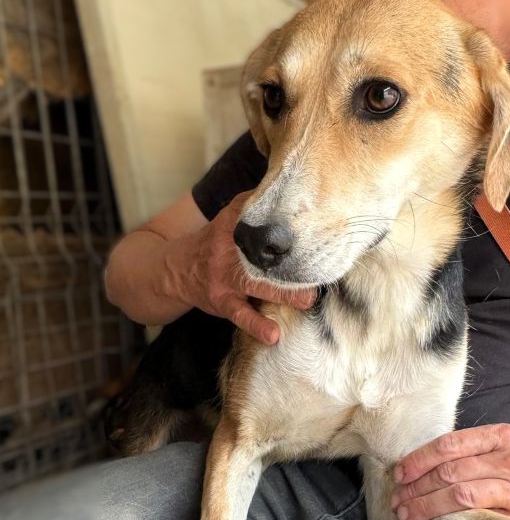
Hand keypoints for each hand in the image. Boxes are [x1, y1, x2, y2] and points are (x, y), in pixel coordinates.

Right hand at [162, 191, 314, 343]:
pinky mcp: (221, 298)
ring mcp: (225, 274)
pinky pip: (240, 313)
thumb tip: (294, 184)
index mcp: (237, 222)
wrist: (177, 268)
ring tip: (307, 300)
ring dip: (284, 293)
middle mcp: (230, 246)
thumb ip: (259, 202)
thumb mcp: (233, 216)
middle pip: (266, 254)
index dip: (290, 219)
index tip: (321, 219)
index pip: (265, 216)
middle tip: (320, 269)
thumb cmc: (217, 241)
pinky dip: (256, 325)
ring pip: (257, 284)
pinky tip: (273, 335)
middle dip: (294, 263)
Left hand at [390, 424, 509, 519]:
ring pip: (459, 490)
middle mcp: (509, 454)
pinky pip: (480, 512)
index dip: (419, 458)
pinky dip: (452, 518)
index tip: (399, 472)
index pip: (449, 443)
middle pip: (448, 467)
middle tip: (397, 498)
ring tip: (407, 513)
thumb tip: (428, 466)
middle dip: (416, 484)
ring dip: (426, 503)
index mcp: (502, 435)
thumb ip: (478, 454)